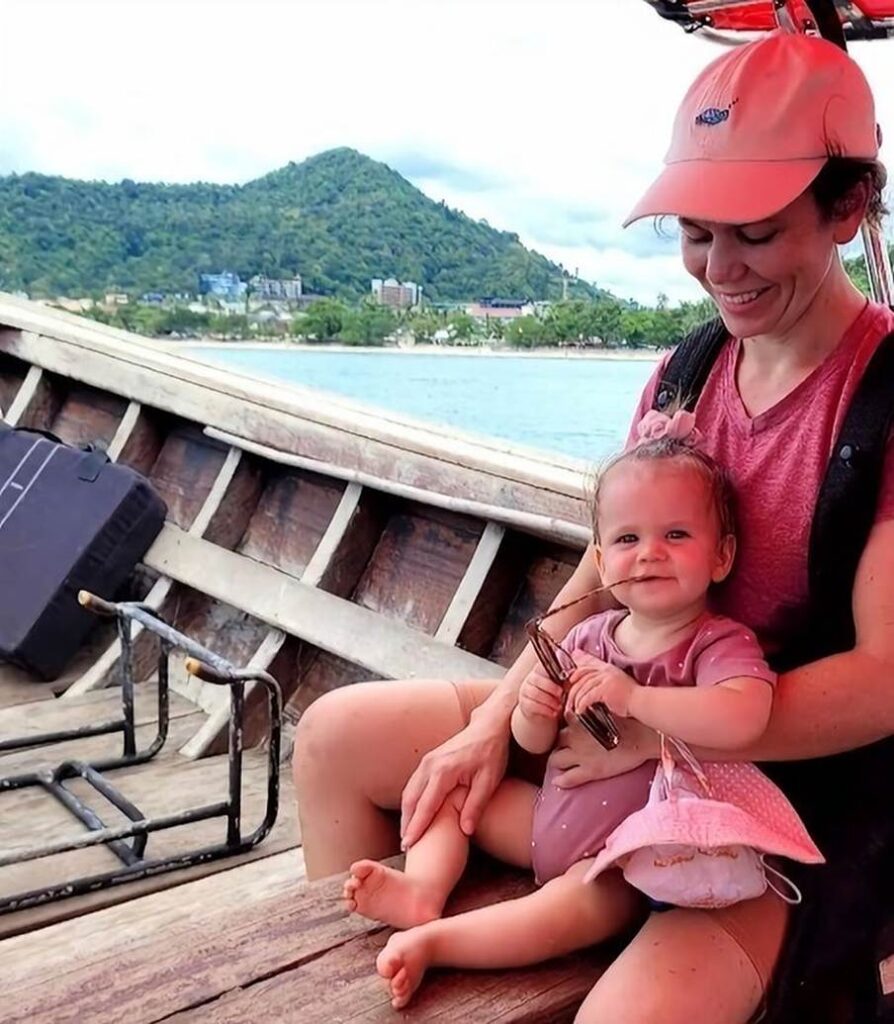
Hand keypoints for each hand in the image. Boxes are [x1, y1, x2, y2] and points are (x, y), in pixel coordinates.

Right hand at [400, 708, 508, 848]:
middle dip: (406, 823)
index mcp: (443, 771)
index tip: (409, 845)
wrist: (489, 726)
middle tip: (406, 847)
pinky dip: (411, 802)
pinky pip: (414, 784)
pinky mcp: (429, 761)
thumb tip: (465, 831)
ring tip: (407, 835)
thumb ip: (475, 806)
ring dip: (406, 813)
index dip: (416, 827)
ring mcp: (427, 761)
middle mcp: (430, 765)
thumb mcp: (489, 781)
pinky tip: (413, 814)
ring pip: (409, 791)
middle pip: (411, 800)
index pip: (425, 805)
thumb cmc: (491, 752)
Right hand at [518, 666, 564, 720]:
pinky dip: (545, 710)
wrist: (545, 713)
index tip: (564, 681)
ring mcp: (526, 692)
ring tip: (559, 706)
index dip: (553, 672)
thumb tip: (576, 672)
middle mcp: (531, 679)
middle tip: (562, 694)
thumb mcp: (563, 685)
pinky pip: (532, 706)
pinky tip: (553, 712)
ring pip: (535, 693)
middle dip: (552, 688)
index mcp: (541, 671)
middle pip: (537, 680)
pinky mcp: (525, 705)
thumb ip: (567, 678)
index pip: (542, 666)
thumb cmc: (557, 696)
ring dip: (549, 700)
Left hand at [549, 715, 657, 788]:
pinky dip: (560, 781)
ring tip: (561, 764)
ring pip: (555, 760)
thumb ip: (593, 706)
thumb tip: (590, 701)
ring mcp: (581, 755)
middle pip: (555, 740)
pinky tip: (558, 781)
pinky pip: (567, 779)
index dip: (563, 725)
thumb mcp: (606, 705)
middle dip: (557, 744)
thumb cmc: (631, 718)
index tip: (567, 729)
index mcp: (579, 719)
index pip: (560, 721)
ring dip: (556, 761)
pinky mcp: (590, 770)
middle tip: (564, 748)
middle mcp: (575, 736)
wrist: (645, 735)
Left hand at [566, 655, 640, 717]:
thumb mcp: (615, 684)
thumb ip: (602, 681)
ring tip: (573, 708)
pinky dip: (582, 704)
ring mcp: (606, 679)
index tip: (569, 681)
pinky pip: (587, 696)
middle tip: (568, 699)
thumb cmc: (629, 697)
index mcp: (608, 669)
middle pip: (581, 676)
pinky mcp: (605, 690)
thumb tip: (589, 684)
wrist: (641, 702)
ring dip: (576, 699)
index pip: (586, 667)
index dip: (575, 673)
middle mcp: (606, 671)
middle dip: (572, 689)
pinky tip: (580, 710)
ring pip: (583, 687)